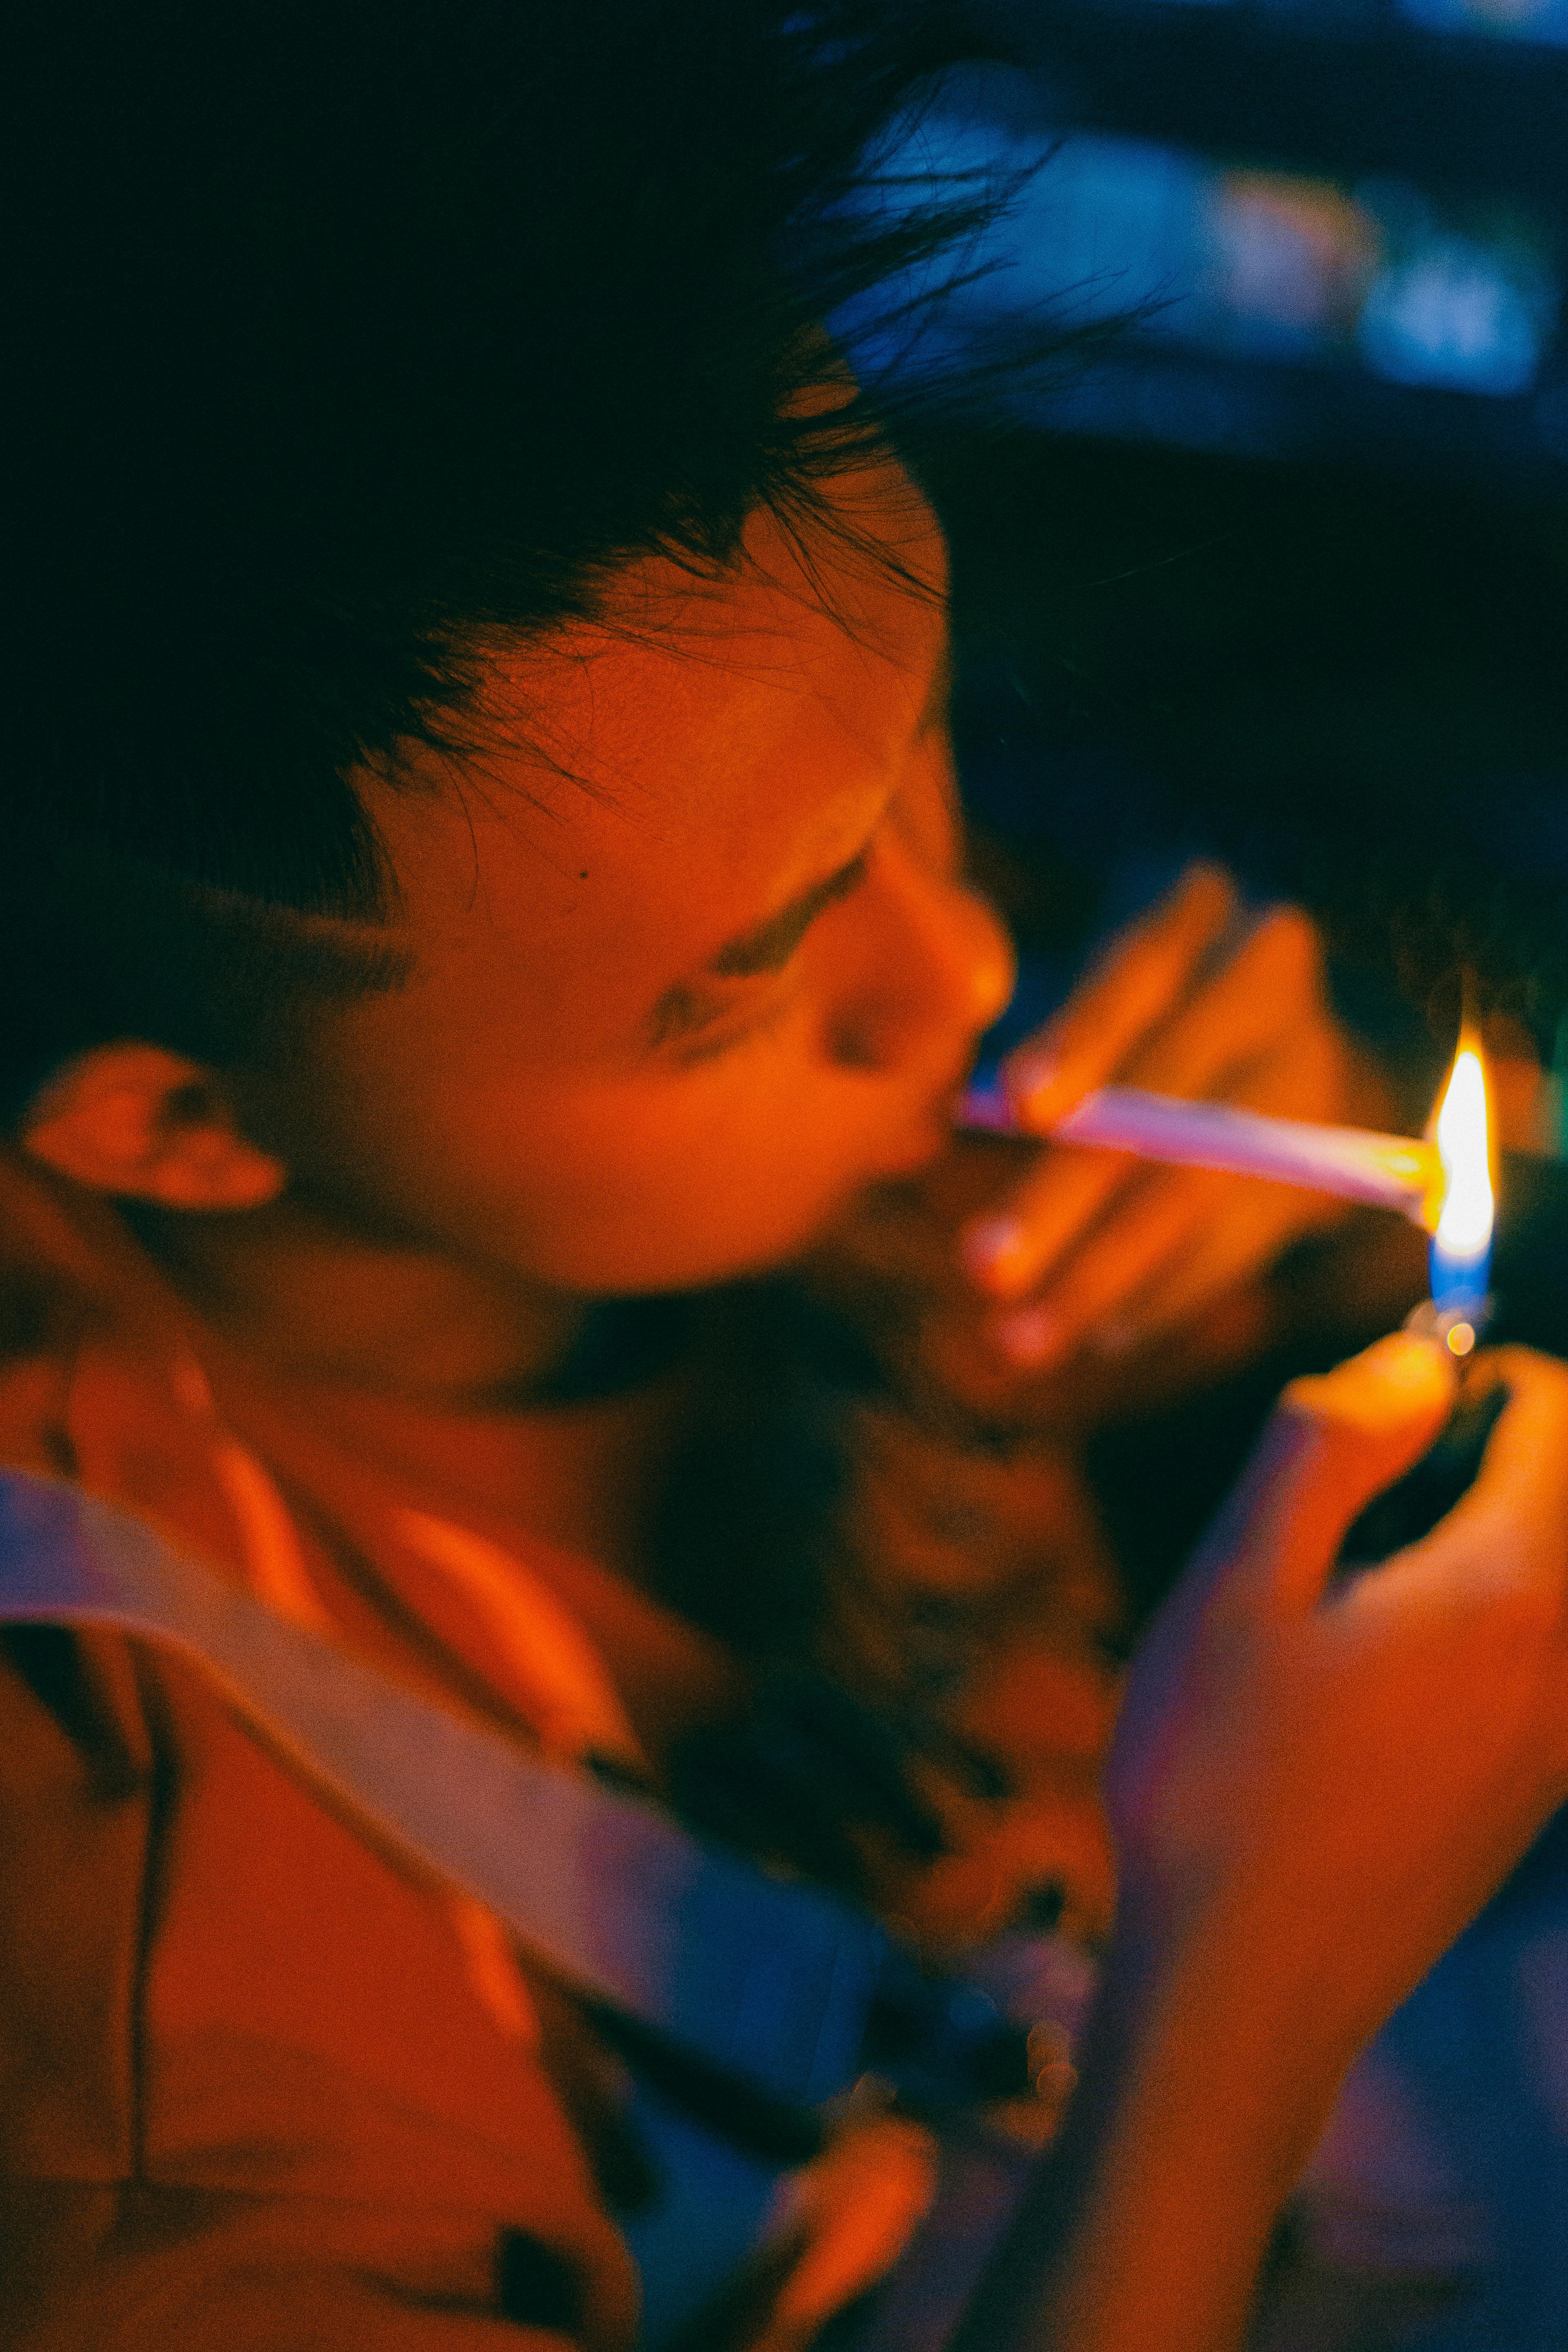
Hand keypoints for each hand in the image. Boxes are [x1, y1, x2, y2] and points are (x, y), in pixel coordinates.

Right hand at [946, 1333, 1567, 2351]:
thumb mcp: (1237, 1581)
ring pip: (1553, 1574)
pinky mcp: (1532, 1794)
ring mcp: (1559, 1741)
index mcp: (1510, 1590)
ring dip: (1469, 1539)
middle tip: (1336, 1506)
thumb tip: (1415, 1358)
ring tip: (1339, 1590)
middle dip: (1469, 1456)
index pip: (1555, 1411)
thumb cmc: (1219, 1780)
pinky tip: (1361, 1676)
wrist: (1241, 1991)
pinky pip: (1539, 1656)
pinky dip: (1476, 1620)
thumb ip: (1329, 1441)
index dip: (1463, 1379)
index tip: (1359, 1421)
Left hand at [961, 863, 1377, 1378]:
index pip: (1141, 973)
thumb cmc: (1130, 996)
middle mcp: (1272, 981)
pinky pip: (1240, 1245)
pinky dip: (1164, 1296)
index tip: (1020, 1108)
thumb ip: (1008, 1036)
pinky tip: (1098, 1338)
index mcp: (1201, 911)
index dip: (1082, 1041)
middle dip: (1067, 1195)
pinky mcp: (1329, 1163)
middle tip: (981, 1267)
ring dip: (1103, 1275)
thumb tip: (904, 1109)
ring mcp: (1313, 1072)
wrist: (1290, 1030)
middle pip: (1168, 1099)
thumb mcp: (1082, 979)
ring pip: (1200, 1189)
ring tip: (1018, 1341)